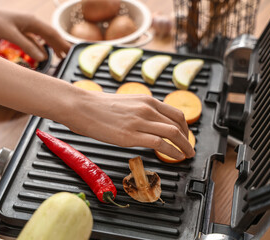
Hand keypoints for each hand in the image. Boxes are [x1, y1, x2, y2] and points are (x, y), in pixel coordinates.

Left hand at [0, 0, 70, 60]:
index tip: (70, 52)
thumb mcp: (11, 34)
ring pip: (42, 39)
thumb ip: (27, 46)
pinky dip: (38, 48)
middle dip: (59, 45)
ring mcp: (23, 28)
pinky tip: (41, 55)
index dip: (62, 43)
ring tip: (58, 56)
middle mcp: (30, 23)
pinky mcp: (16, 32)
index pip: (52, 33)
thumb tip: (43, 58)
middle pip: (49, 36)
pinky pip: (32, 41)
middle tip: (67, 56)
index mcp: (32, 21)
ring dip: (50, 48)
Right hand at [64, 91, 194, 159]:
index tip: (186, 136)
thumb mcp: (125, 103)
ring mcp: (139, 122)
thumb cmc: (97, 105)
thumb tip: (148, 122)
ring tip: (187, 155)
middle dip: (188, 138)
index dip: (185, 127)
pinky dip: (172, 152)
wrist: (80, 106)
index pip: (175, 113)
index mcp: (146, 100)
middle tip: (189, 148)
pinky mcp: (130, 136)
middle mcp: (147, 109)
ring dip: (184, 146)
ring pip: (173, 133)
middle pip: (178, 124)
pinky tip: (175, 157)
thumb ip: (140, 110)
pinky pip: (160, 144)